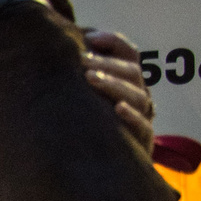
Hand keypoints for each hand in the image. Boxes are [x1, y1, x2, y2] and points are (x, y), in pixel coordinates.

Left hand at [82, 30, 154, 151]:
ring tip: (91, 78)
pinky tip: (118, 108)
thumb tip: (58, 46)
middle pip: (132, 72)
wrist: (106, 162)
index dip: (113, 42)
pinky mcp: (142, 139)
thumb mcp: (87, 94)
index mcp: (128, 79)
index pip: (129, 53)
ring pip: (137, 96)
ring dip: (114, 84)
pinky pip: (142, 125)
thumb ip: (80, 72)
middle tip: (82, 60)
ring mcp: (143, 116)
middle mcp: (139, 94)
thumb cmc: (91, 120)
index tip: (90, 37)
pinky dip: (132, 116)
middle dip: (107, 63)